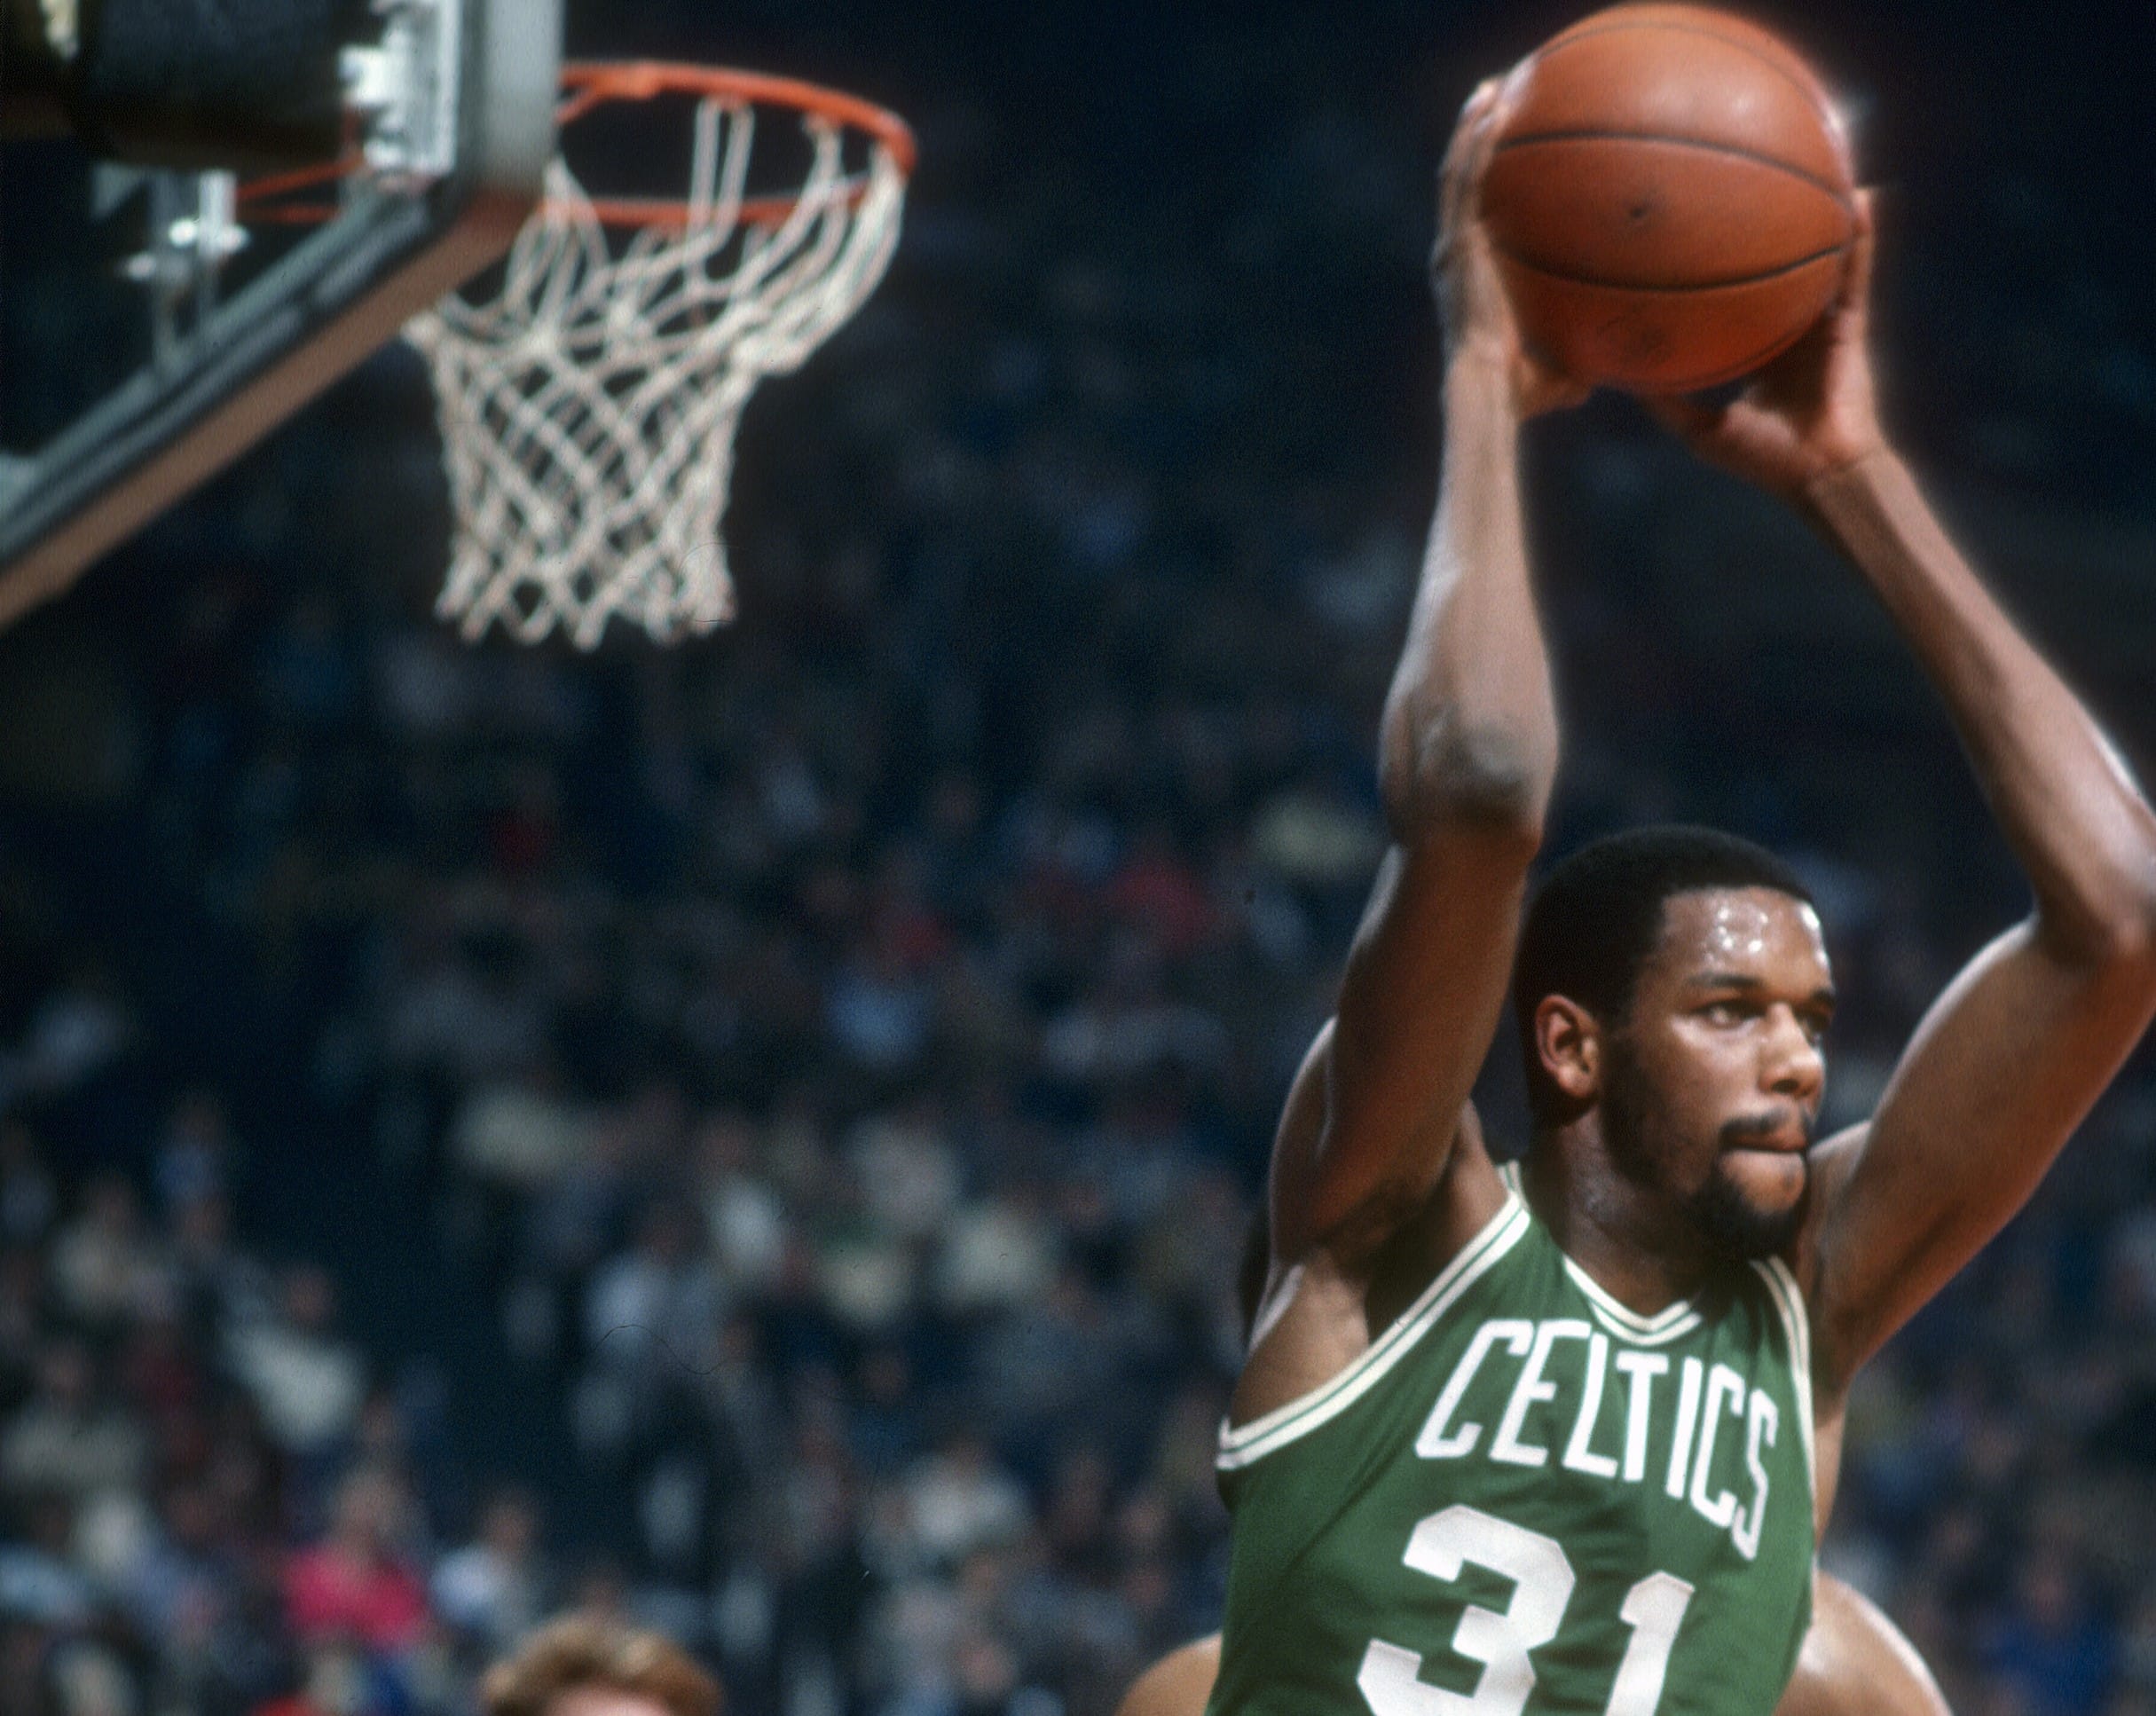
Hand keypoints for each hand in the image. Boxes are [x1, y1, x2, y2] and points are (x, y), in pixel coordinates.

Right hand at [1432, 79, 1587, 418]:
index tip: (1498, 162)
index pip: (1470, 223)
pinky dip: (1475, 143)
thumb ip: (1569, 372)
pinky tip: (1492, 110)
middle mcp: (1454, 258)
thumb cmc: (1517, 393)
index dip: (1479, 190)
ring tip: (1490, 90)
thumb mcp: (1552, 377)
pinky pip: (1466, 181)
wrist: (1489, 388)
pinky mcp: (1459, 243)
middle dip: (1471, 143)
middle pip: (1458, 187)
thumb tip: (1596, 382)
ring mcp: (1454, 248)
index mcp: (1469, 281)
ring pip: (1457, 175)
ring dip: (1470, 130)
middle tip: (1491, 105)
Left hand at [1643, 191, 1889, 503]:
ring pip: (1823, 255)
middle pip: (1780, 262)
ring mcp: (1825, 321)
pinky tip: (1860, 196)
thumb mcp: (1697, 427)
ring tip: (1820, 157)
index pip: (1737, 294)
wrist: (1818, 477)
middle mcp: (1793, 326)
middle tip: (1750, 170)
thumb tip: (1612, 370)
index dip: (1721, 264)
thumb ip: (1663, 397)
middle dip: (1771, 221)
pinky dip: (1861, 236)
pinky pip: (1857, 271)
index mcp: (1760, 346)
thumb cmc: (1763, 461)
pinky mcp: (1853, 324)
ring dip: (1823, 210)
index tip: (1695, 227)